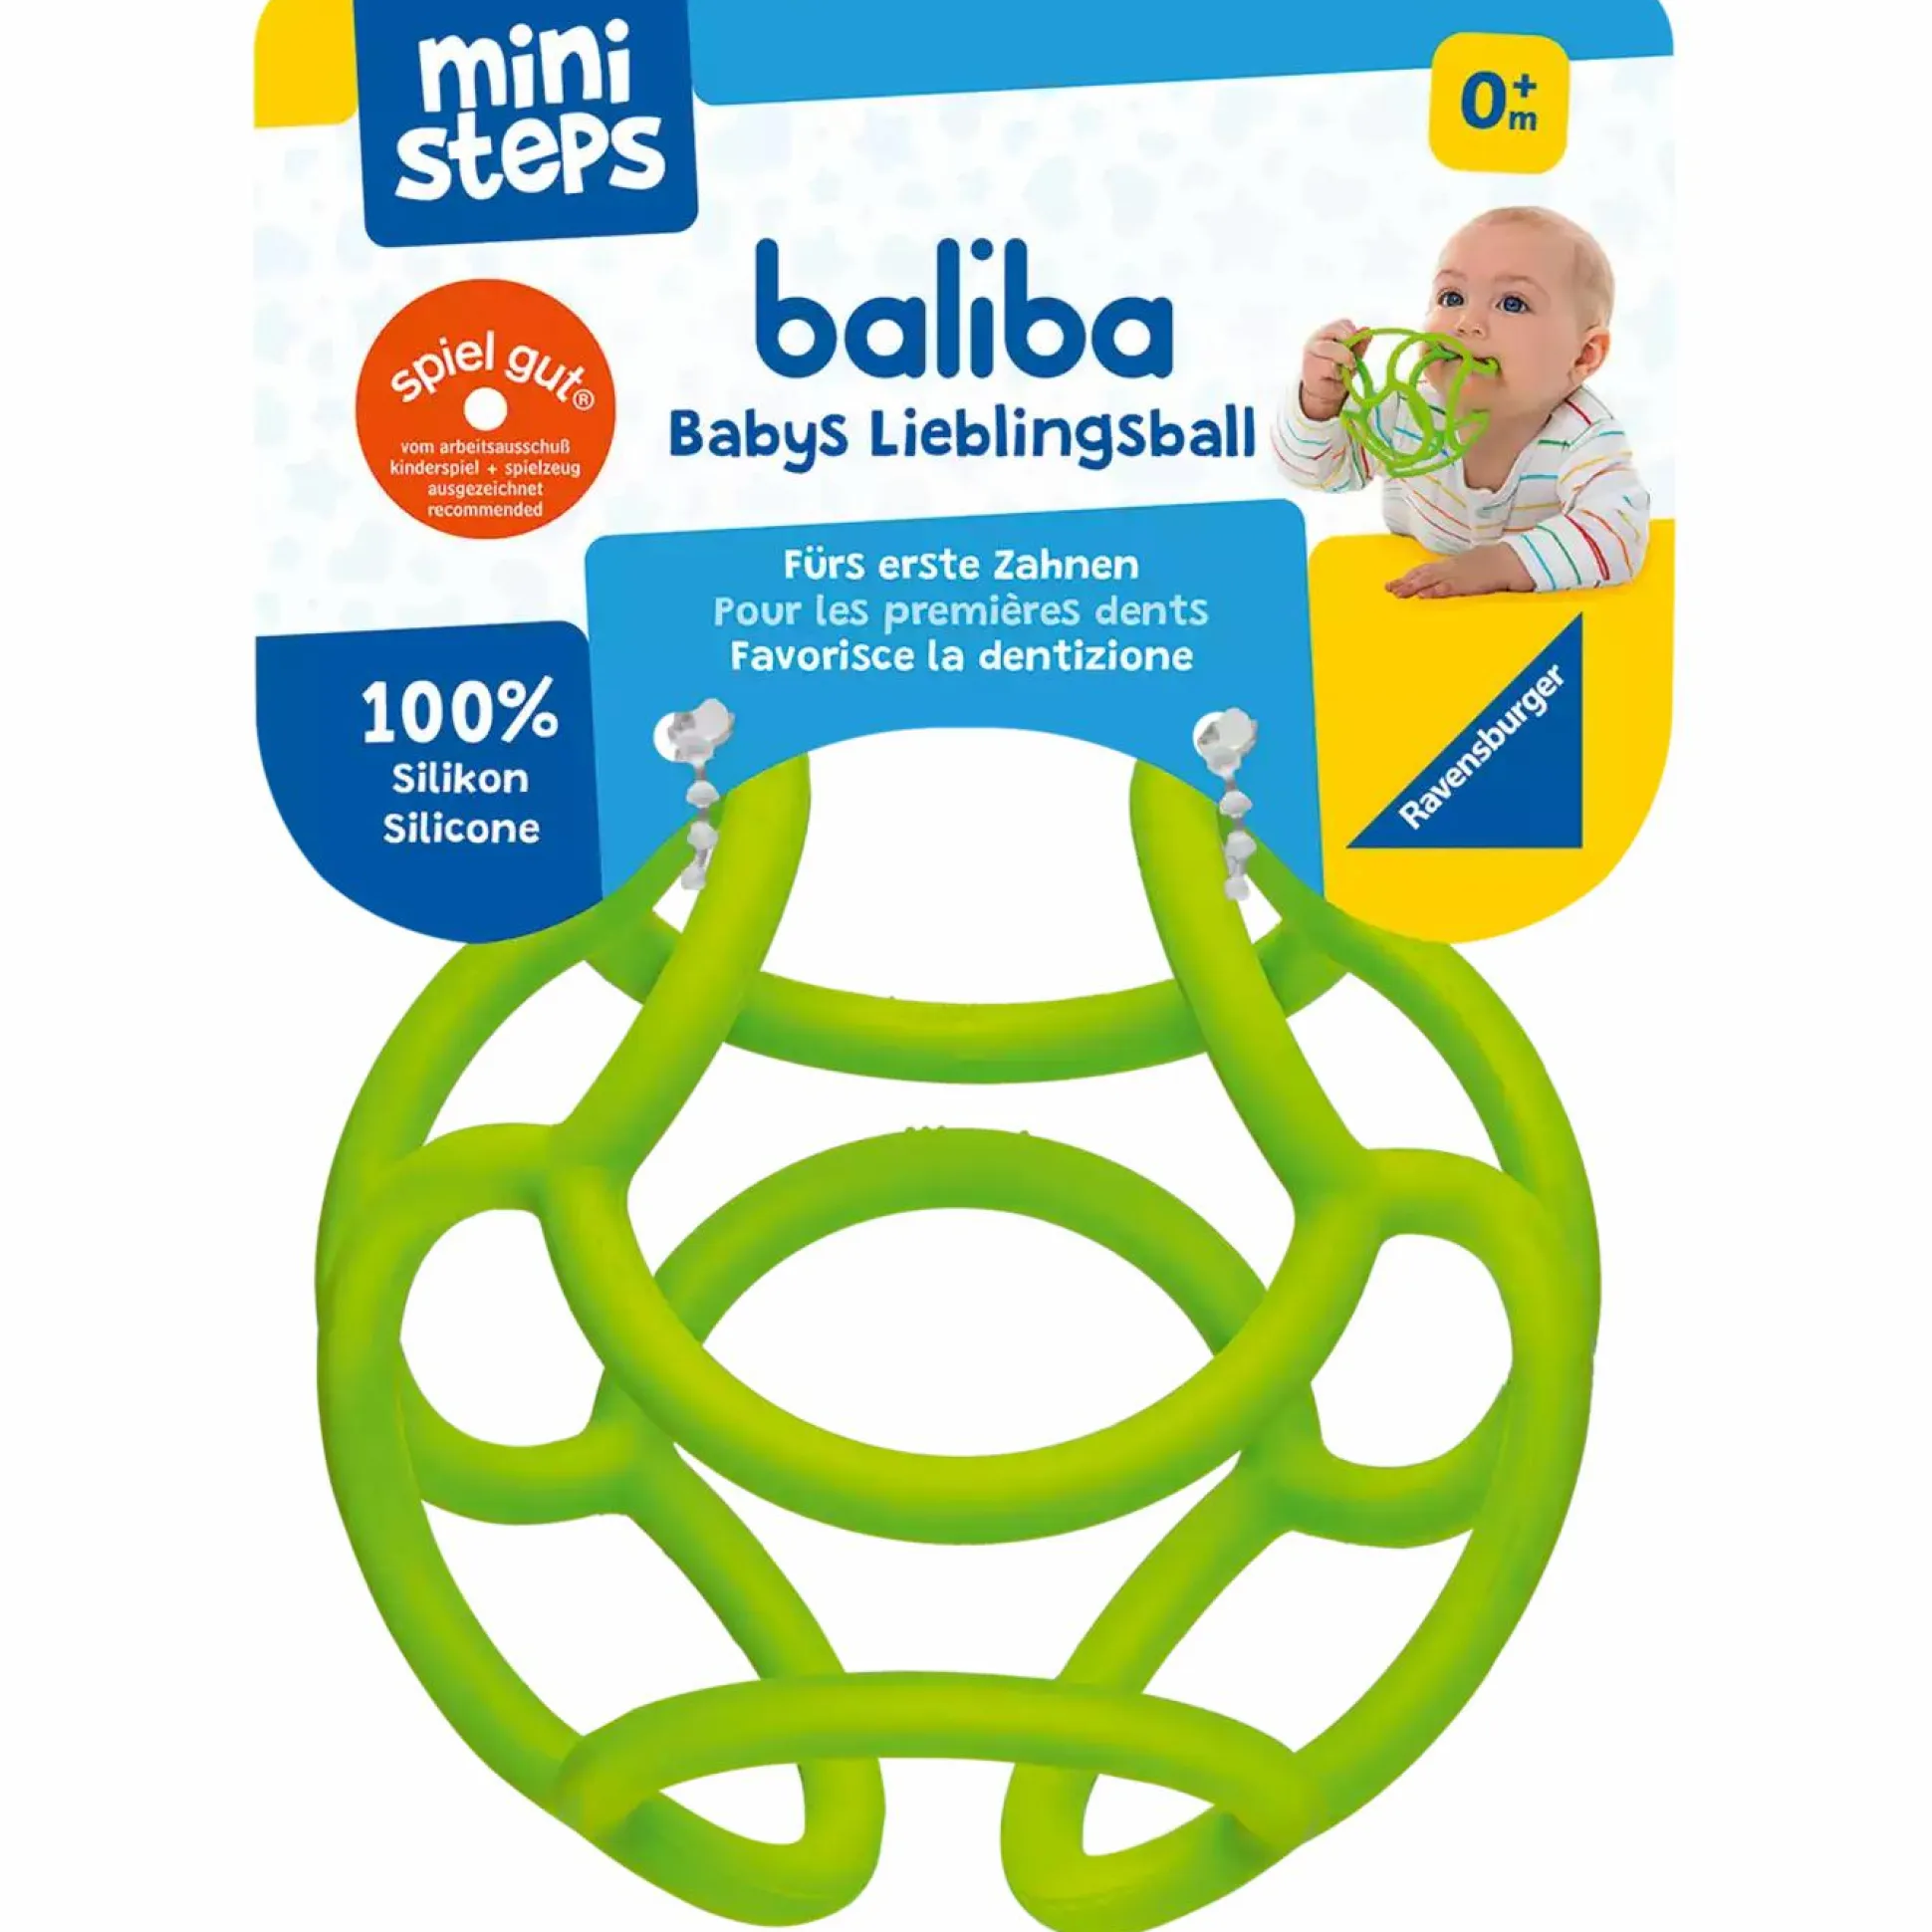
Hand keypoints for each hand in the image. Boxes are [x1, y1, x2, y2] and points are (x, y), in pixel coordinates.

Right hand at [1299, 319, 1364, 422]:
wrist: (1324, 393)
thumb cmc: (1337, 372)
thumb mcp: (1352, 357)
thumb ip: (1359, 344)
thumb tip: (1367, 330)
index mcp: (1328, 333)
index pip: (1341, 324)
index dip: (1351, 331)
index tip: (1357, 341)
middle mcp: (1317, 339)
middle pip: (1334, 331)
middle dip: (1348, 342)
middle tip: (1353, 359)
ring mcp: (1311, 353)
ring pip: (1329, 348)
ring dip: (1343, 358)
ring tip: (1347, 368)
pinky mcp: (1310, 368)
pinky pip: (1328, 366)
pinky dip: (1337, 372)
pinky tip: (1336, 376)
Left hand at [1386, 546, 1535, 599]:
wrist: (1511, 560)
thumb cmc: (1492, 564)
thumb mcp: (1470, 565)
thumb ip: (1455, 572)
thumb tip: (1441, 582)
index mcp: (1451, 564)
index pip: (1425, 569)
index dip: (1409, 576)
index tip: (1394, 583)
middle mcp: (1451, 568)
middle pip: (1423, 574)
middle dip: (1405, 582)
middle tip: (1388, 589)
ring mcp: (1458, 575)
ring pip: (1431, 580)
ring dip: (1414, 587)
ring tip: (1399, 593)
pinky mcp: (1468, 584)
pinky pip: (1449, 588)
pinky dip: (1436, 591)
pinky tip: (1424, 596)